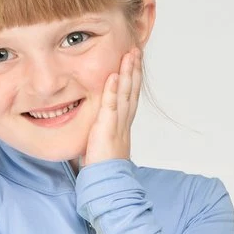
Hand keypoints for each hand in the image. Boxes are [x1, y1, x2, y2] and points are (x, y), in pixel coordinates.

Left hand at [81, 46, 142, 167]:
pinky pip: (110, 106)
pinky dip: (112, 90)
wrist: (107, 183)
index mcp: (123, 125)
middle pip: (131, 91)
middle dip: (134, 70)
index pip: (130, 97)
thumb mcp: (104, 144)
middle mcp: (124, 122)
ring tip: (129, 55)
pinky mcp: (107, 128)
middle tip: (136, 51)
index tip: (134, 63)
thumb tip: (96, 127)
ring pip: (125, 94)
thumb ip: (102, 132)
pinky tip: (113, 75)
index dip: (133, 79)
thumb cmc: (103, 168)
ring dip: (127, 73)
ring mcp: (117, 124)